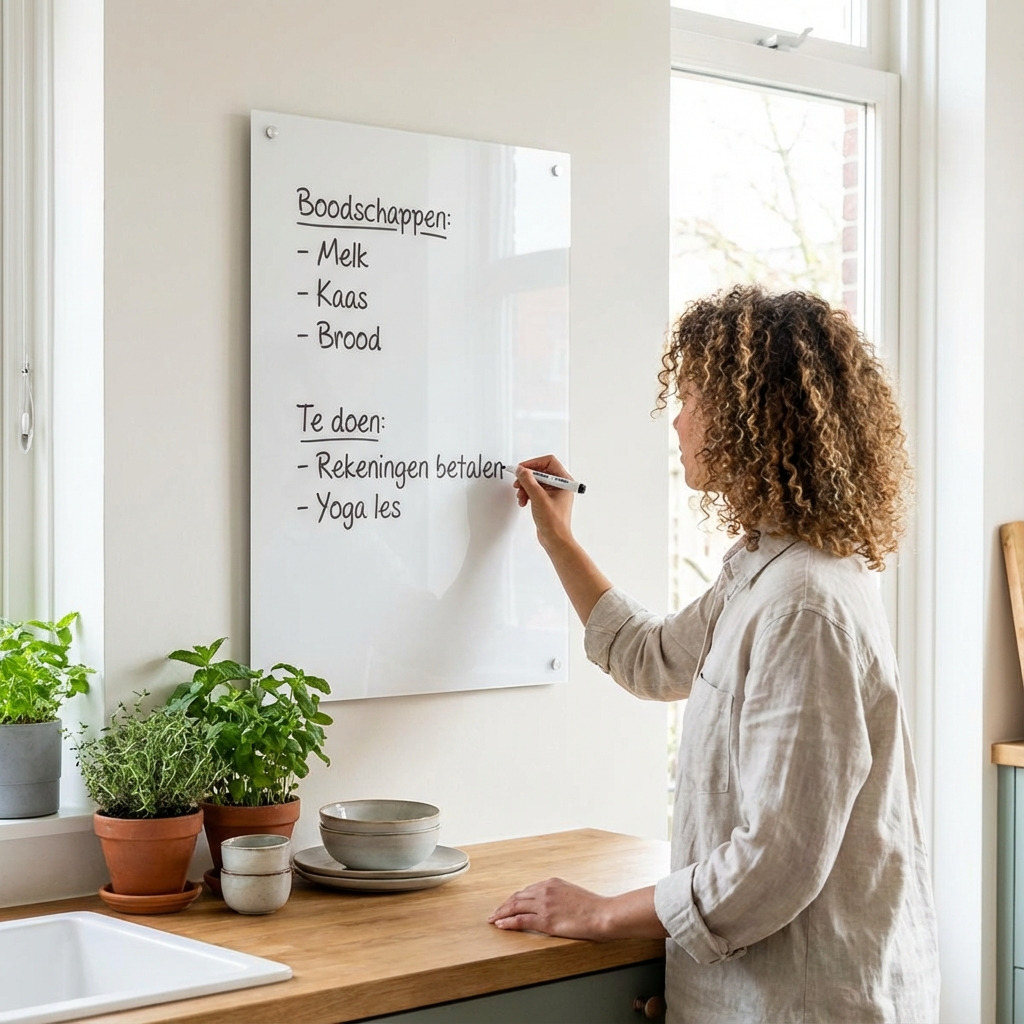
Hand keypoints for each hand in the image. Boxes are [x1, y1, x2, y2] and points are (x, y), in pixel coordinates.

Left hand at [489, 877, 609, 939]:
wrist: (602, 913)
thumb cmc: (593, 907)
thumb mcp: (572, 893)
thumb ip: (559, 895)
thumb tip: (552, 903)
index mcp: (552, 882)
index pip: (526, 890)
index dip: (514, 899)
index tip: (507, 904)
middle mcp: (545, 890)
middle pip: (517, 897)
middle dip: (503, 905)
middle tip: (494, 913)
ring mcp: (544, 904)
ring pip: (515, 907)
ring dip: (501, 913)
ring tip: (493, 919)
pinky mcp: (545, 920)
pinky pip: (520, 920)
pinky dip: (508, 922)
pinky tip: (501, 925)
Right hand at [514, 455, 575, 551]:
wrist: (555, 540)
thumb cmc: (554, 522)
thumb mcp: (539, 498)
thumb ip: (528, 481)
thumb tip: (521, 470)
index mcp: (564, 481)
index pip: (549, 462)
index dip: (534, 463)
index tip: (521, 469)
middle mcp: (560, 485)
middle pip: (540, 471)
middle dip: (527, 478)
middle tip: (517, 483)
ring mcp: (553, 493)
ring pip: (536, 482)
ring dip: (525, 487)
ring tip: (520, 497)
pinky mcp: (547, 500)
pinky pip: (535, 491)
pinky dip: (527, 494)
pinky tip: (523, 502)